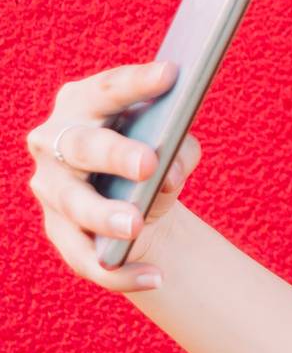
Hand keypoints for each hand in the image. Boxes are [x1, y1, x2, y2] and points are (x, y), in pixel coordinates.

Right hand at [26, 61, 203, 291]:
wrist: (138, 206)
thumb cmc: (151, 160)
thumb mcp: (170, 149)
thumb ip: (178, 150)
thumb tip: (168, 169)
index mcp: (81, 106)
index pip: (107, 91)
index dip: (137, 84)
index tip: (172, 75)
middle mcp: (54, 143)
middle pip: (82, 146)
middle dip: (114, 154)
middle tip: (148, 163)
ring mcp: (52, 190)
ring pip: (75, 204)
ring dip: (105, 215)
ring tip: (135, 226)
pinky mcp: (61, 234)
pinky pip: (88, 259)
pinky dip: (122, 271)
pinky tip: (155, 277)